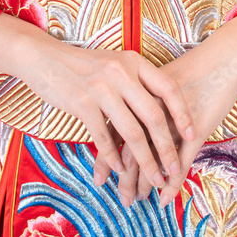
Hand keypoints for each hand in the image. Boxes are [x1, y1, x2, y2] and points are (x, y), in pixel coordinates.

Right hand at [21, 39, 195, 191]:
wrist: (45, 58)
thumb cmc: (84, 65)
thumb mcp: (115, 64)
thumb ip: (136, 82)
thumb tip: (160, 113)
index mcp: (134, 62)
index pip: (168, 88)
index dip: (182, 113)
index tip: (191, 134)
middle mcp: (121, 73)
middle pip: (154, 117)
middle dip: (167, 148)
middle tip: (174, 170)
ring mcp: (102, 88)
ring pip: (132, 133)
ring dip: (145, 162)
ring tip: (153, 179)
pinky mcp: (82, 103)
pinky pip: (104, 138)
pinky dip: (114, 158)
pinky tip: (119, 171)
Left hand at [91, 36, 236, 208]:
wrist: (223, 59)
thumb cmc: (193, 70)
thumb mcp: (161, 83)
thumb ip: (141, 100)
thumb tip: (123, 119)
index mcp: (139, 95)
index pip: (114, 130)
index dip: (105, 157)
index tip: (98, 178)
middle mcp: (152, 108)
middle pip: (130, 149)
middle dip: (123, 177)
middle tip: (120, 198)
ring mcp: (174, 120)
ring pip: (152, 159)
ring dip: (143, 183)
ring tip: (137, 200)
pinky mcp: (196, 130)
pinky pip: (180, 162)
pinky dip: (171, 183)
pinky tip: (164, 198)